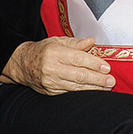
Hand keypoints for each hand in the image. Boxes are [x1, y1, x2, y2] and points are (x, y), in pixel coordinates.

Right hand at [0, 37, 114, 94]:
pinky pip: (70, 92)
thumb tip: (91, 42)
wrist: (22, 64)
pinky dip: (83, 92)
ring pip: (75, 87)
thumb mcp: (57, 41)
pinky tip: (93, 91)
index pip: (78, 59)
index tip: (107, 67)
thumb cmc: (43, 50)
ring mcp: (51, 82)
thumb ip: (75, 43)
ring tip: (106, 86)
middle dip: (97, 78)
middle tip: (110, 80)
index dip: (94, 63)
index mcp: (54, 52)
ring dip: (93, 87)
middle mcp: (52, 68)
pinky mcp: (51, 92)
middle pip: (78, 75)